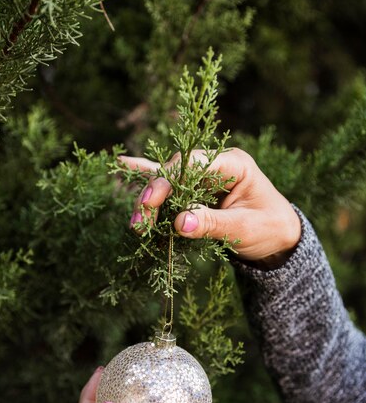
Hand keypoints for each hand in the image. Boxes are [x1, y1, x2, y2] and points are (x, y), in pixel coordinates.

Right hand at [121, 148, 300, 268]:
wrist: (280, 239)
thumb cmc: (269, 229)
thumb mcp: (245, 229)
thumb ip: (213, 224)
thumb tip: (180, 223)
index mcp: (232, 164)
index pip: (191, 163)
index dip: (167, 182)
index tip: (151, 204)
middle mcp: (215, 164)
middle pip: (174, 172)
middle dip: (154, 196)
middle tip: (140, 224)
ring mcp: (204, 177)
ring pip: (168, 180)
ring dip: (149, 201)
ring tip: (136, 224)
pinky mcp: (197, 192)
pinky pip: (170, 184)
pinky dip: (149, 180)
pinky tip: (123, 164)